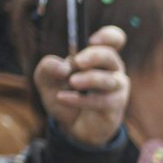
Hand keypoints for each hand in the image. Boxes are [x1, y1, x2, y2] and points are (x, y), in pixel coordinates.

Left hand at [34, 24, 129, 147]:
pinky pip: (102, 101)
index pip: (114, 39)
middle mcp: (112, 70)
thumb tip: (63, 68)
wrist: (71, 126)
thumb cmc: (65, 95)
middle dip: (94, 56)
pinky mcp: (115, 106)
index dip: (107, 36)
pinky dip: (81, 100)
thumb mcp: (46, 80)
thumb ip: (47, 68)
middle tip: (76, 61)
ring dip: (89, 79)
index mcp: (98, 57)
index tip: (90, 40)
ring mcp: (116, 88)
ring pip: (109, 80)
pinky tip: (63, 98)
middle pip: (110, 56)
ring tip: (71, 82)